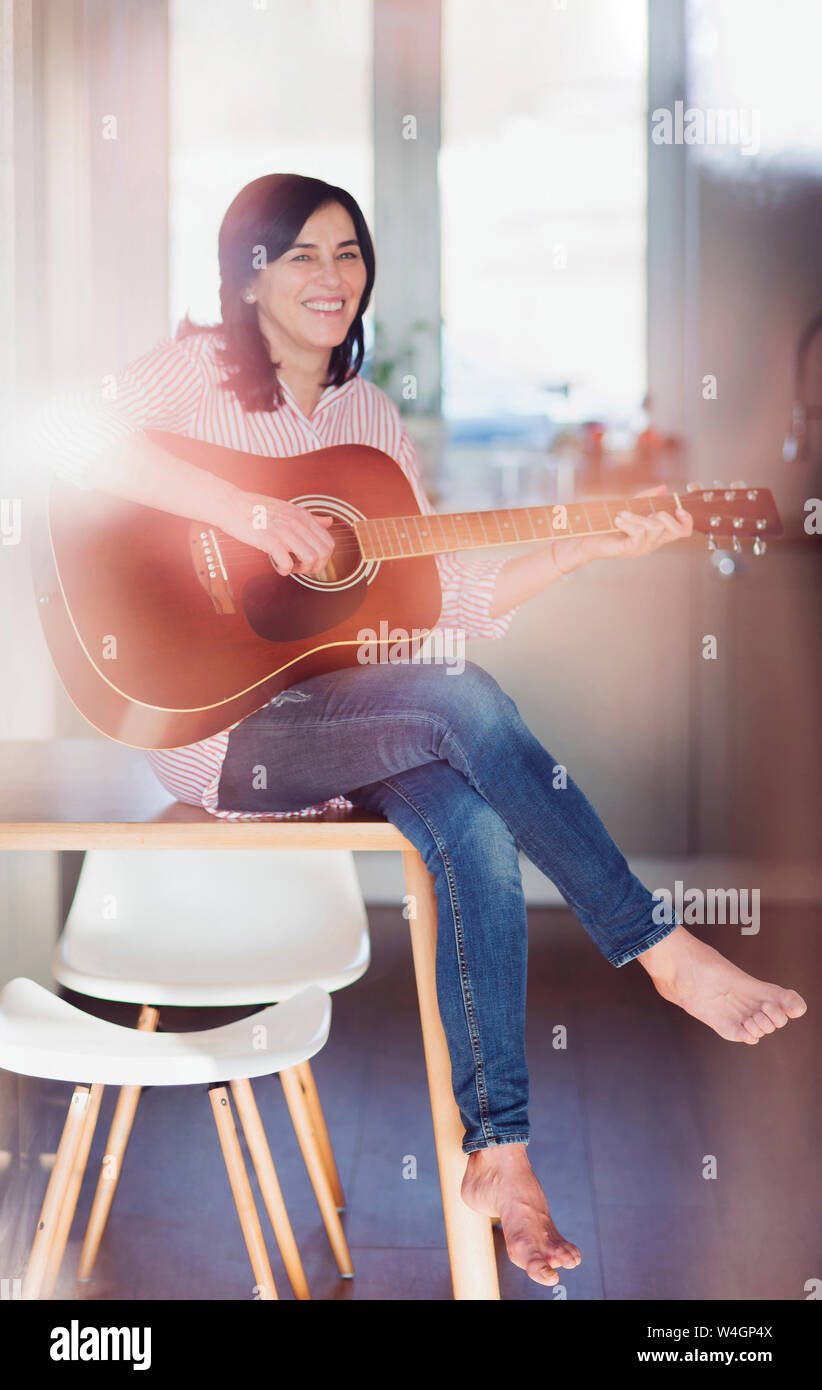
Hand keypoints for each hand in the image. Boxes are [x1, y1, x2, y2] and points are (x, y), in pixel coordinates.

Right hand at [214, 488, 335, 576]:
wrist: (231, 504)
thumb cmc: (256, 508)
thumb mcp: (288, 508)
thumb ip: (310, 517)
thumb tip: (329, 521)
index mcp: (303, 516)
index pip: (329, 542)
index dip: (324, 558)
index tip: (310, 561)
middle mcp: (297, 523)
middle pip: (324, 553)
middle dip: (316, 567)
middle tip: (302, 567)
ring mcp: (284, 531)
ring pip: (311, 559)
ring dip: (302, 570)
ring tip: (290, 567)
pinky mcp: (269, 540)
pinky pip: (287, 564)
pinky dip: (284, 570)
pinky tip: (276, 565)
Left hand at [556, 485, 692, 569]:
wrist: (587, 539)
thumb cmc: (609, 525)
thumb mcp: (631, 507)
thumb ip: (647, 498)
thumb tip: (663, 488)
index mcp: (657, 534)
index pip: (683, 531)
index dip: (686, 520)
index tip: (678, 508)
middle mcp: (653, 543)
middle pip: (674, 530)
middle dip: (663, 515)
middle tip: (647, 512)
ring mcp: (642, 548)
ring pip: (655, 529)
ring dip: (639, 516)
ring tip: (623, 513)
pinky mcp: (630, 550)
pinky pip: (638, 534)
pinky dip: (629, 523)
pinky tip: (618, 520)